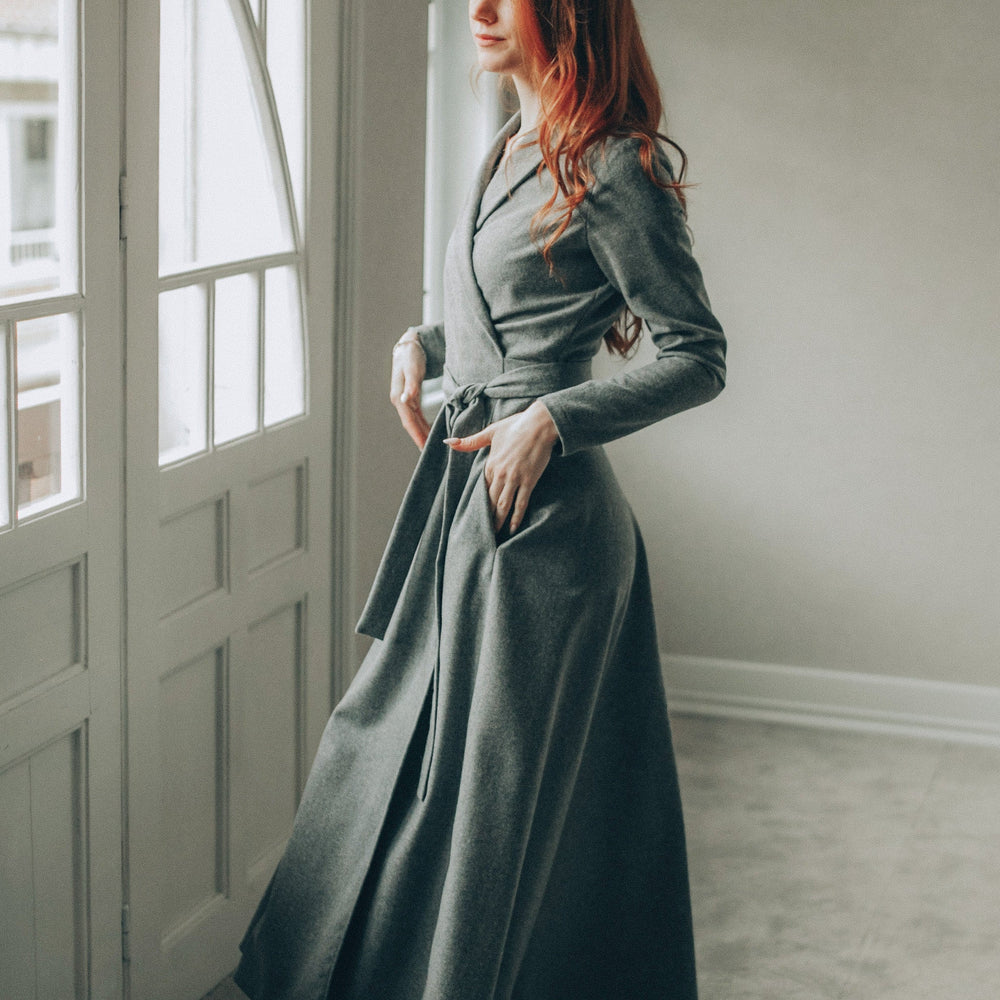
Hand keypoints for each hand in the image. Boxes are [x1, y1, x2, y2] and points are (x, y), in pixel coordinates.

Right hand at [390, 337, 429, 447]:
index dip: (416, 435)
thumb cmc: (411, 356)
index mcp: (399, 397)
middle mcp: (400, 400)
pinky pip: (417, 415)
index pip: (408, 421)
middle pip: (410, 424)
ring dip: (421, 433)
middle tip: (429, 454)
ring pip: (414, 421)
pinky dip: (423, 424)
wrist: (409, 346)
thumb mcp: (412, 369)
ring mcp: (405, 399)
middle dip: (419, 438)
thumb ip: (410, 385)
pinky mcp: (411, 397)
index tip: (423, 448)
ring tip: (430, 447)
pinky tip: (429, 431)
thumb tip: (405, 400)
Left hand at [444, 401, 558, 533]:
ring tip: (494, 535)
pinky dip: (516, 517)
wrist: (540, 424)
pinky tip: (512, 528)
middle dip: (486, 517)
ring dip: (498, 521)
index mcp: (490, 464)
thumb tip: (448, 442)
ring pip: (503, 505)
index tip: (474, 515)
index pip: (481, 488)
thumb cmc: (516, 425)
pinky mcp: (529, 481)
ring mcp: (515, 479)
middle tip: (482, 533)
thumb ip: (470, 441)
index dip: (478, 502)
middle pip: (490, 501)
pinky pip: (521, 503)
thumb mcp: (491, 432)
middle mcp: (500, 474)